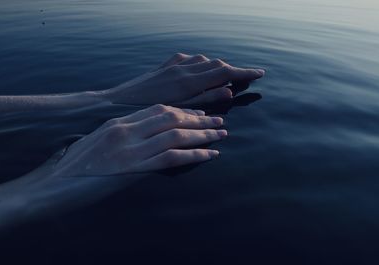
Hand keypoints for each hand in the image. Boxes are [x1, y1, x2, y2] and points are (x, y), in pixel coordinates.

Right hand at [0, 105, 225, 217]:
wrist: (51, 185)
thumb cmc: (72, 167)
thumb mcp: (97, 144)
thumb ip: (121, 137)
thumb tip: (145, 139)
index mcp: (117, 122)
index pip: (158, 109)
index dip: (183, 110)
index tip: (200, 112)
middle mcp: (126, 130)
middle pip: (171, 117)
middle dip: (198, 118)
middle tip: (219, 120)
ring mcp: (129, 148)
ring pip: (176, 134)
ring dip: (203, 134)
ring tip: (222, 134)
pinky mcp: (132, 168)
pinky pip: (172, 157)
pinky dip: (195, 154)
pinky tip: (210, 154)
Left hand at [101, 53, 264, 105]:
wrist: (118, 100)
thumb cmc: (148, 112)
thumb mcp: (179, 111)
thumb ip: (205, 100)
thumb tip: (229, 91)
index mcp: (189, 82)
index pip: (225, 73)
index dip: (244, 73)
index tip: (260, 73)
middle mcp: (184, 69)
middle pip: (217, 64)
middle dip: (234, 70)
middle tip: (247, 76)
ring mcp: (174, 64)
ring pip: (205, 60)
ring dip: (218, 66)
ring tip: (227, 75)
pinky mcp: (166, 65)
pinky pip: (190, 59)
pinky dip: (202, 63)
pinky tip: (200, 70)